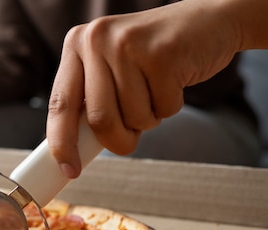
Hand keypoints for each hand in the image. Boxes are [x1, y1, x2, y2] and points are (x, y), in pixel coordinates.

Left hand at [45, 1, 240, 177]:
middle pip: (99, 119)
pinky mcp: (163, 53)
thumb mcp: (111, 68)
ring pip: (134, 117)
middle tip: (130, 138)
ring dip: (149, 119)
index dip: (62, 143)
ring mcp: (129, 44)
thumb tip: (74, 151)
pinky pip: (163, 108)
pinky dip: (171, 106)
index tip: (69, 170)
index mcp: (77, 45)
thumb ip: (90, 100)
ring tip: (154, 91)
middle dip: (118, 140)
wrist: (207, 21)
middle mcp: (96, 39)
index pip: (60, 104)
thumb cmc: (153, 55)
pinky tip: (174, 80)